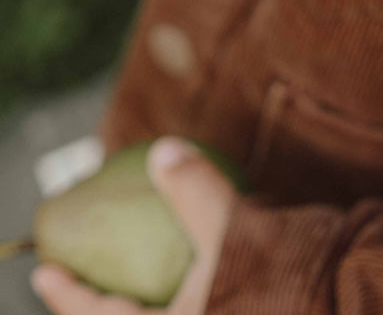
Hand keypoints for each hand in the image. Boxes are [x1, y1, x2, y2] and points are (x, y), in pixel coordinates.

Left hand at [31, 139, 236, 314]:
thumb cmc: (273, 282)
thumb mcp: (235, 231)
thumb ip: (198, 193)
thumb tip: (162, 151)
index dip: (67, 297)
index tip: (43, 273)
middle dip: (96, 305)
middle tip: (72, 278)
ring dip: (132, 302)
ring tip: (118, 280)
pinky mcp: (228, 311)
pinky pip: (183, 309)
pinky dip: (167, 296)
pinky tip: (179, 270)